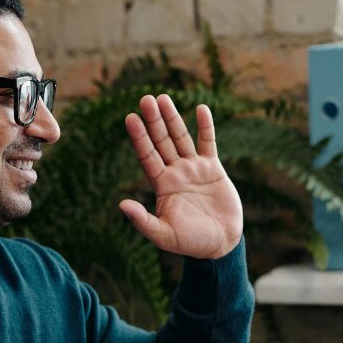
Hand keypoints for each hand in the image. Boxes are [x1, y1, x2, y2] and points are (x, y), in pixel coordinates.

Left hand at [121, 94, 242, 258]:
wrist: (220, 244)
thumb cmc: (190, 242)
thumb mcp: (163, 235)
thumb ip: (143, 220)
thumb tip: (122, 205)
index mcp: (162, 185)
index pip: (147, 156)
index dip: (139, 137)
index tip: (130, 118)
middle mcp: (175, 172)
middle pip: (162, 141)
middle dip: (154, 121)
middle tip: (146, 99)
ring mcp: (194, 169)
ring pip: (181, 138)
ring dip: (173, 118)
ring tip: (164, 97)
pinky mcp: (213, 169)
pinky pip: (208, 143)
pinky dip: (205, 126)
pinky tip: (201, 109)